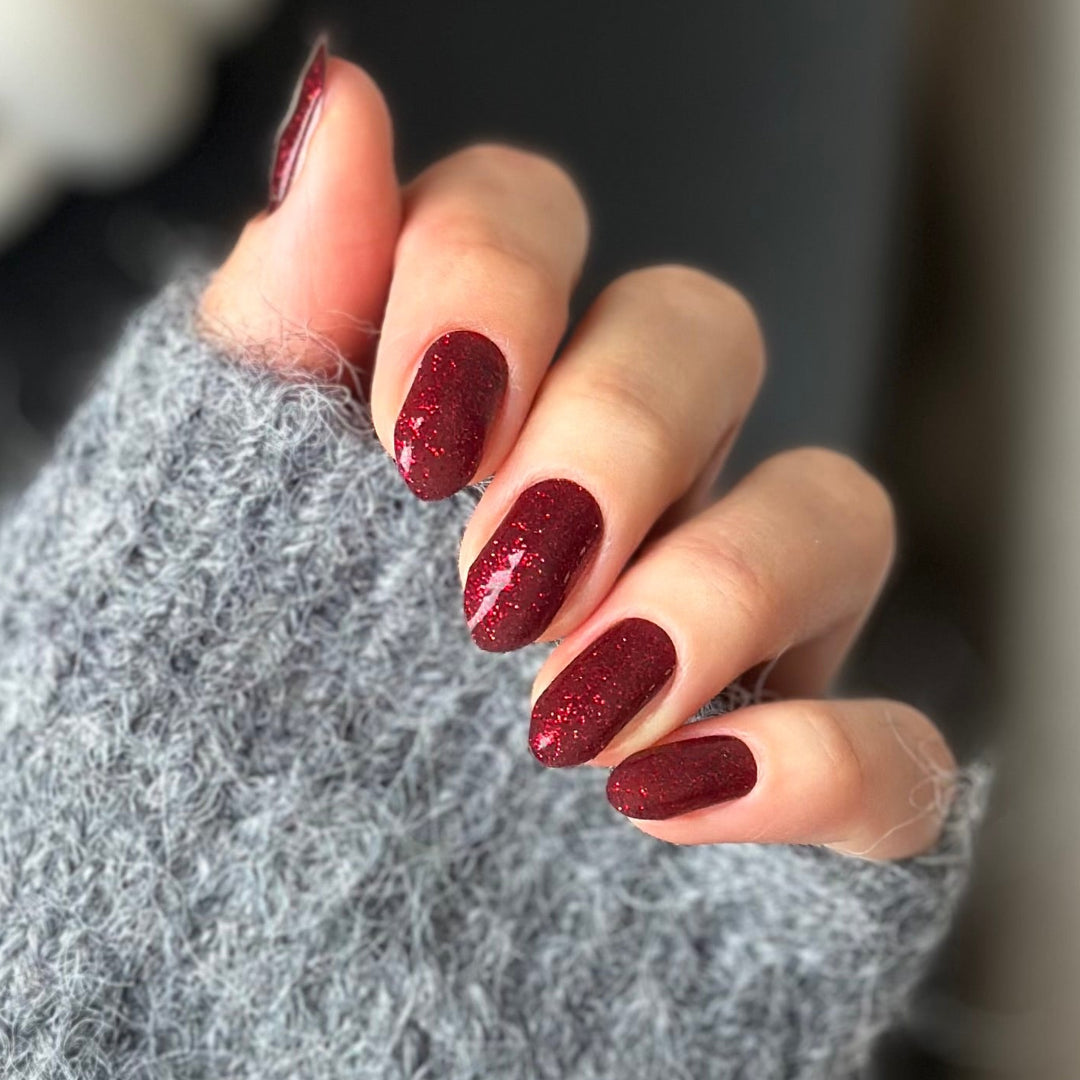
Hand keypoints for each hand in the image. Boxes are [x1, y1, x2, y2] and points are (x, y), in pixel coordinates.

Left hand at [200, 45, 955, 860]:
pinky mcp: (784, 783)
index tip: (422, 435)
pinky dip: (819, 765)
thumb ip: (287, 312)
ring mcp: (720, 631)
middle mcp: (618, 486)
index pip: (532, 225)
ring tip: (572, 713)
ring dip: (722, 587)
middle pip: (701, 336)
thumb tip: (341, 108)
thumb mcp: (216, 500)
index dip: (501, 281)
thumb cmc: (213, 711)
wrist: (238, 941)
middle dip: (616, 435)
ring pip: (834, 510)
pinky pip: (894, 749)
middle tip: (496, 587)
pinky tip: (675, 801)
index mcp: (478, 394)